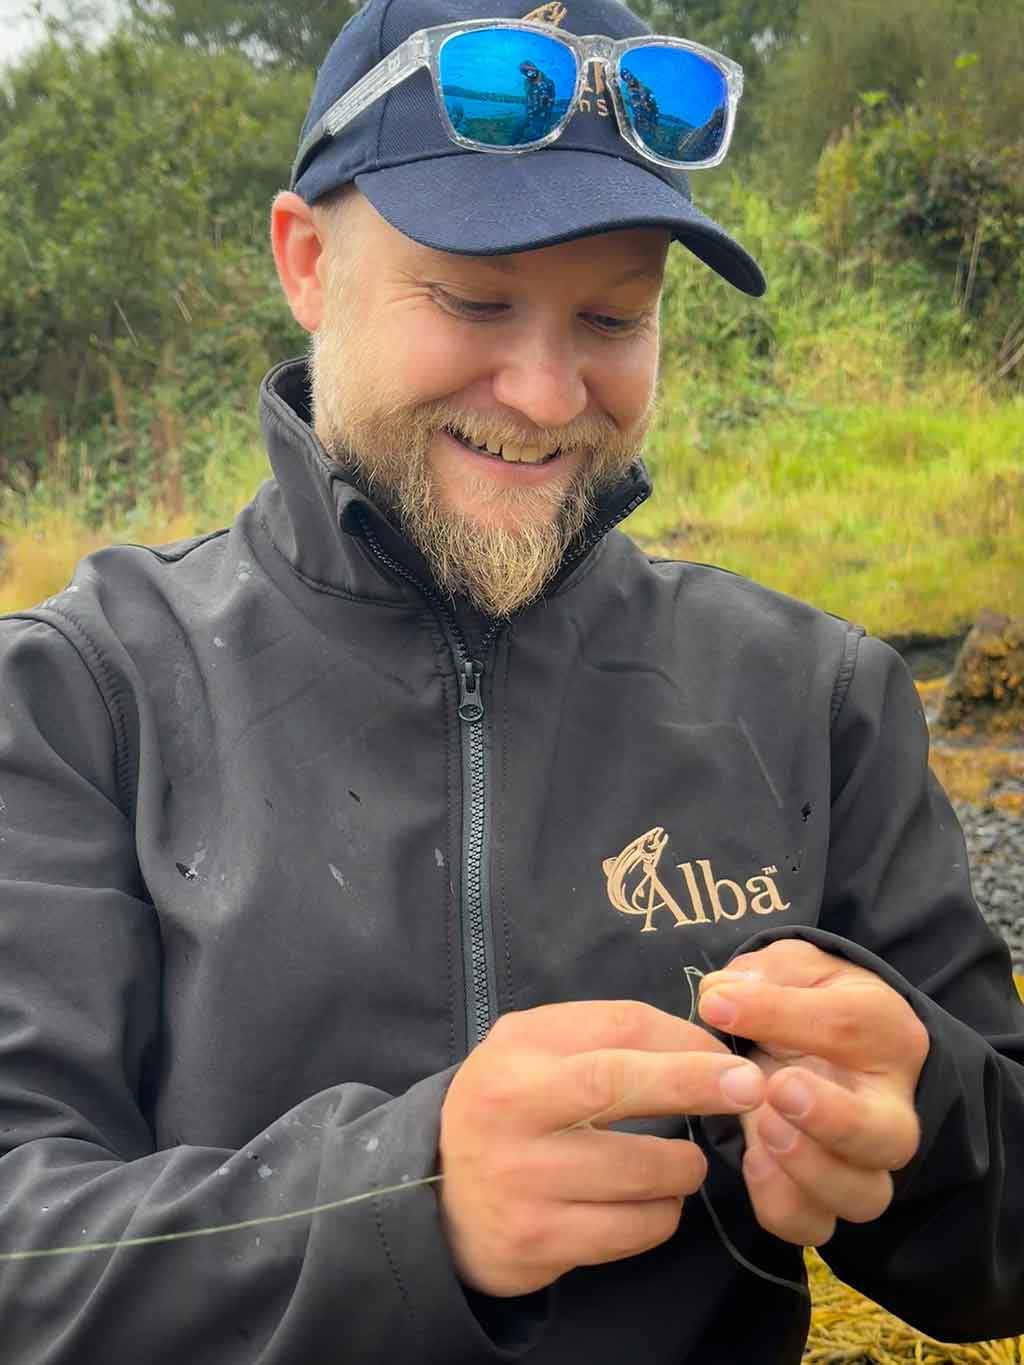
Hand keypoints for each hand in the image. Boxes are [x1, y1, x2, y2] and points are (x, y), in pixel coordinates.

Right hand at [437, 999, 767, 1296]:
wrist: (435, 1195)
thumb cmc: (509, 1110)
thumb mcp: (532, 1053)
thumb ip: (602, 1037)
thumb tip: (700, 1039)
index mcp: (517, 1051)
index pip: (616, 1027)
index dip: (683, 1037)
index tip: (726, 1054)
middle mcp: (513, 1108)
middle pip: (620, 1083)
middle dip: (696, 1081)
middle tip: (750, 1087)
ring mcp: (523, 1178)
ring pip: (641, 1169)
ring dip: (684, 1165)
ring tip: (683, 1162)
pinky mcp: (538, 1239)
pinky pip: (634, 1229)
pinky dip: (662, 1215)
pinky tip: (652, 1203)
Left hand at [697, 940, 930, 1248]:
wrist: (825, 1045)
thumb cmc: (808, 997)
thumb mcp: (796, 966)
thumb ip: (766, 974)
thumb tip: (722, 994)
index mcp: (884, 1032)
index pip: (845, 1026)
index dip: (776, 1014)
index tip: (716, 1005)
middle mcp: (889, 1104)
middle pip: (888, 1135)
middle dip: (834, 1120)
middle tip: (777, 1090)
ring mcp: (862, 1160)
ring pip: (862, 1196)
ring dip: (807, 1171)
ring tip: (759, 1127)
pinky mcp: (826, 1194)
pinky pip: (816, 1225)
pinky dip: (782, 1205)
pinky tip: (750, 1161)